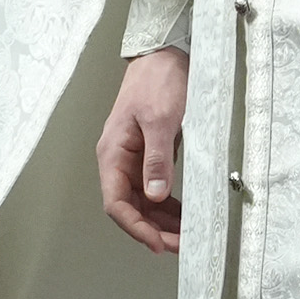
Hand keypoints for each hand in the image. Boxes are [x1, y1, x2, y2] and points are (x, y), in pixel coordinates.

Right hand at [96, 47, 188, 254]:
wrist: (164, 54)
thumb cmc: (158, 81)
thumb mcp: (160, 119)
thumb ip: (157, 159)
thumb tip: (156, 195)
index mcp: (113, 153)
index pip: (116, 203)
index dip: (136, 227)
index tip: (158, 243)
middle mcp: (119, 160)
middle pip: (130, 208)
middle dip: (153, 230)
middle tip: (181, 244)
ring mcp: (133, 159)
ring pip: (144, 202)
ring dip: (162, 221)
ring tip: (186, 235)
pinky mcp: (149, 155)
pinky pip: (155, 189)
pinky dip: (168, 205)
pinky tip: (185, 215)